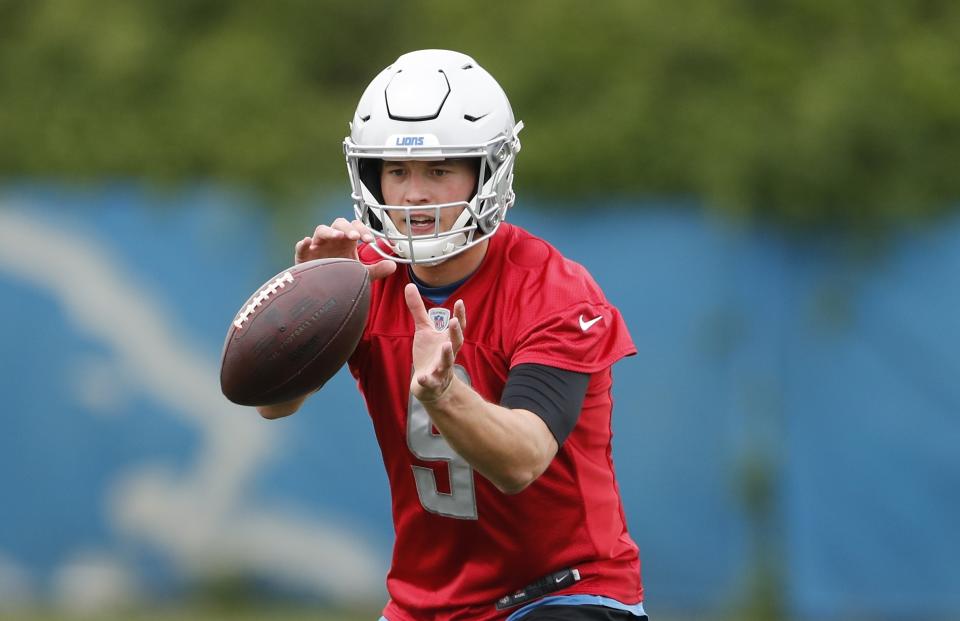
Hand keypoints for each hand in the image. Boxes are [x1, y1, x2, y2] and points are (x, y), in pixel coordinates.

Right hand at [294, 217, 395, 280]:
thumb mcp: (360, 274)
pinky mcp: (304, 256)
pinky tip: (307, 242)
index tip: (370, 241)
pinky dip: (303, 243)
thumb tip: (393, 266)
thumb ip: (376, 270)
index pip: (355, 227)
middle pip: (339, 224)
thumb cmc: (340, 276)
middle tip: (355, 237)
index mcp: (346, 240)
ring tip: (337, 237)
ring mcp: (317, 245)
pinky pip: (301, 247)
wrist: (322, 290)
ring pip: (321, 230)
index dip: (362, 230)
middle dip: (347, 228)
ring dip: (329, 232)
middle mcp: (332, 239)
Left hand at [403, 283, 466, 401]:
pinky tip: (422, 377)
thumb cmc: (429, 353)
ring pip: (447, 362)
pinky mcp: (432, 382)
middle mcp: (448, 353)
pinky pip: (431, 381)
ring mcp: (441, 369)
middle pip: (456, 343)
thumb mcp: (423, 330)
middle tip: (454, 322)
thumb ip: (418, 309)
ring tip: (445, 345)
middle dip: (456, 332)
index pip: (457, 327)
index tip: (460, 302)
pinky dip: (427, 380)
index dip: (460, 315)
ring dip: (447, 354)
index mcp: (448, 339)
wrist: (430, 384)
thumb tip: (409, 285)